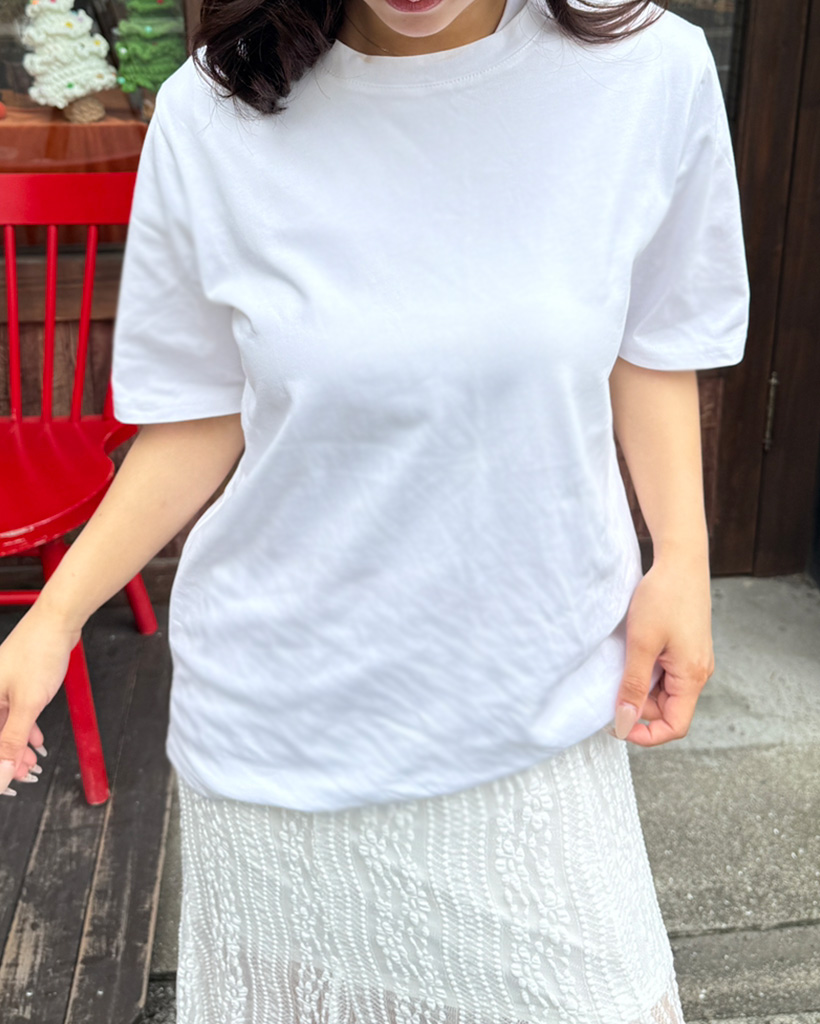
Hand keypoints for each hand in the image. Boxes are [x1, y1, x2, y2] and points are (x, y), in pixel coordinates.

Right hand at [0, 604, 81, 794]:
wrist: (56, 622)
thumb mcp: (27, 704)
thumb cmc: (39, 653)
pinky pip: (13, 714)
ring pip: (4, 727)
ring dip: (18, 747)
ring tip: (33, 763)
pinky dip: (24, 730)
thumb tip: (3, 773)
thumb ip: (12, 740)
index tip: (8, 785)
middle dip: (7, 759)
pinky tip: (36, 742)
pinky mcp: (13, 684)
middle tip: (25, 775)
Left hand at [610, 556, 714, 745]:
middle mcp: (698, 672)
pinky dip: (646, 670)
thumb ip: (633, 685)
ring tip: (623, 661)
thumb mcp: (642, 643)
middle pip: (668, 709)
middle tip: (613, 684)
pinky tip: (633, 652)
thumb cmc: (664, 597)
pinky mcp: (686, 648)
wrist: (681, 561)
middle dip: (638, 705)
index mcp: (693, 676)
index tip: (618, 725)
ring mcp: (693, 660)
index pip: (675, 726)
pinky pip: (665, 673)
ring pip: (664, 691)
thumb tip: (625, 722)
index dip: (646, 734)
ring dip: (640, 685)